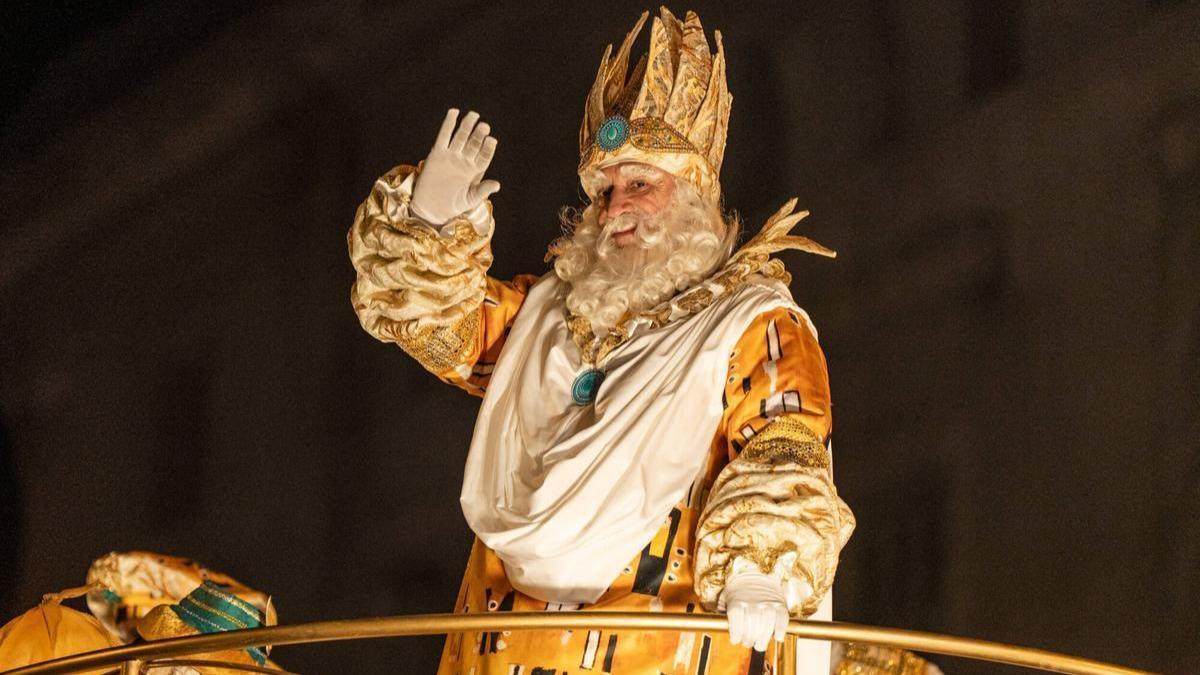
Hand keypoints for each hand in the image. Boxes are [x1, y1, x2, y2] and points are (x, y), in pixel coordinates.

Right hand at [410, 108, 499, 225]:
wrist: (432, 208)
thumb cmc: (453, 205)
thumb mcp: (470, 199)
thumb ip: (483, 190)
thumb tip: (497, 185)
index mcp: (475, 170)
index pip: (484, 155)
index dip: (488, 147)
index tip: (492, 140)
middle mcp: (465, 160)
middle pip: (473, 143)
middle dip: (479, 134)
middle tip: (484, 126)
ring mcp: (451, 155)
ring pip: (461, 137)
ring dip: (467, 125)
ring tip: (473, 115)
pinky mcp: (437, 153)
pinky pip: (444, 136)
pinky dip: (448, 124)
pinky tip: (454, 112)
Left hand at [719, 570, 789, 651]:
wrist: (757, 571)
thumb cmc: (739, 588)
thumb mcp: (726, 596)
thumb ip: (722, 610)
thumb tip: (717, 624)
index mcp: (737, 600)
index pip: (736, 621)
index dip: (736, 634)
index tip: (735, 640)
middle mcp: (752, 601)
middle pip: (752, 627)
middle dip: (749, 640)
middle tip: (748, 643)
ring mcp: (767, 603)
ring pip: (766, 625)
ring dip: (763, 639)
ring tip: (760, 644)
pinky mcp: (780, 604)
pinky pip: (782, 619)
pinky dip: (781, 630)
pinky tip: (777, 636)